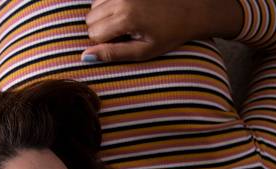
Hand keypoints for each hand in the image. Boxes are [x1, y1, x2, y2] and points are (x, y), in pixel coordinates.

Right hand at [82, 0, 242, 62]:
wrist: (191, 10)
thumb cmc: (169, 34)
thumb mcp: (143, 51)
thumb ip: (113, 54)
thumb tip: (85, 57)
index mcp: (125, 18)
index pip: (94, 34)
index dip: (104, 43)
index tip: (121, 44)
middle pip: (90, 19)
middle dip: (101, 29)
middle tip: (123, 35)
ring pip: (94, 6)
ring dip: (104, 16)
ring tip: (125, 23)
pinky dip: (109, 5)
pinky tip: (126, 11)